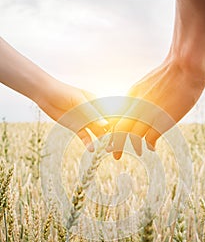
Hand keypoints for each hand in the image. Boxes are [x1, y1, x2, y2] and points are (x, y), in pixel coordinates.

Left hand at [0, 37, 107, 151]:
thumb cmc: (63, 92)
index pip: (110, 115)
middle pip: (105, 126)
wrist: (44, 94)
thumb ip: (92, 114)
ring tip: (105, 150)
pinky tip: (92, 149)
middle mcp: (93, 113)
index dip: (117, 125)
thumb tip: (106, 125)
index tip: (122, 134)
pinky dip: (88, 142)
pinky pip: (85, 136)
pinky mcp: (76, 127)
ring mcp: (85, 120)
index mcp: (97, 103)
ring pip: (96, 132)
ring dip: (101, 140)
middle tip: (115, 147)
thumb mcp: (79, 102)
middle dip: (111, 136)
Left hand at [108, 58, 204, 159]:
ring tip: (136, 153)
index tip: (112, 139)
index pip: (116, 118)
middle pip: (119, 129)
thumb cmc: (170, 73)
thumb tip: (135, 106)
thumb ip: (138, 97)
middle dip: (115, 144)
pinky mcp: (161, 120)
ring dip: (133, 147)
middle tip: (114, 155)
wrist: (185, 66)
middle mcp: (136, 106)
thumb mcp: (146, 84)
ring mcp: (148, 114)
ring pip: (132, 137)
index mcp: (131, 96)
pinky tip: (152, 147)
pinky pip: (150, 139)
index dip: (113, 131)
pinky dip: (150, 145)